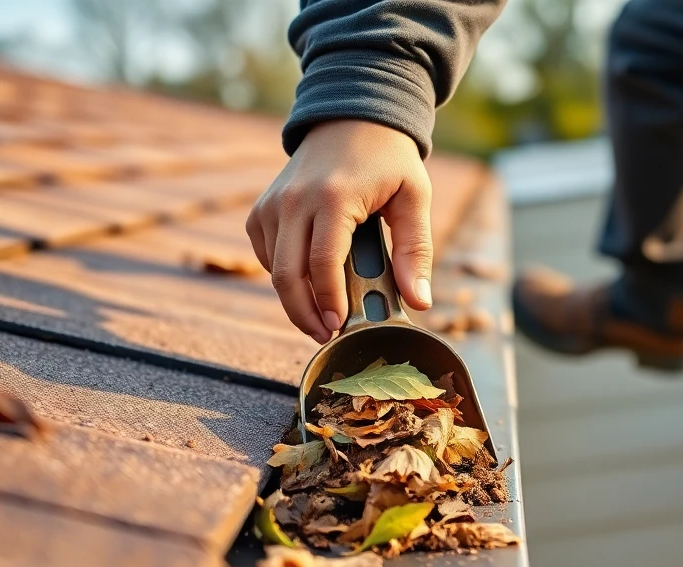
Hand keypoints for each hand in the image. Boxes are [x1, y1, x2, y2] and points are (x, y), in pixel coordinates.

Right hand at [246, 120, 433, 342]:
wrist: (352, 115)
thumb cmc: (388, 157)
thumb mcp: (414, 198)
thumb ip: (416, 250)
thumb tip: (419, 301)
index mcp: (332, 198)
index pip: (321, 265)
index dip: (329, 303)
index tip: (340, 328)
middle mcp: (294, 201)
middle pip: (286, 276)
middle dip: (304, 315)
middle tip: (325, 335)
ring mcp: (273, 204)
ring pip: (273, 270)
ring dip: (294, 300)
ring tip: (322, 315)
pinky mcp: (262, 208)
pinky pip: (265, 255)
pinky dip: (283, 275)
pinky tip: (308, 282)